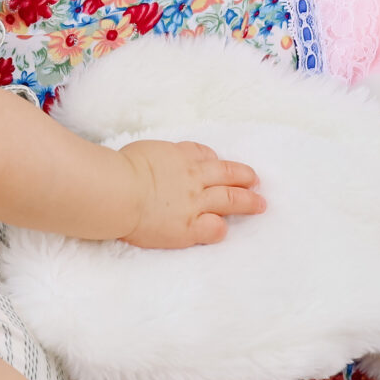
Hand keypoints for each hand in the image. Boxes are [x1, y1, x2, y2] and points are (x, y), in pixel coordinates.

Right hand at [117, 140, 264, 248]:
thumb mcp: (145, 150)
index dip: (216, 161)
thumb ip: (160, 156)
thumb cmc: (122, 169)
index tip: (219, 166)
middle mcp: (194, 178)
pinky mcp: (189, 228)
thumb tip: (159, 162)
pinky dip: (221, 228)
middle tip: (256, 181)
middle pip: (228, 174)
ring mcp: (195, 203)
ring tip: (260, 204)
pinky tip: (221, 229)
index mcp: (181, 156)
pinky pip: (215, 228)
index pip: (206, 155)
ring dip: (249, 201)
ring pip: (231, 199)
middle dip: (245, 177)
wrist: (119, 192)